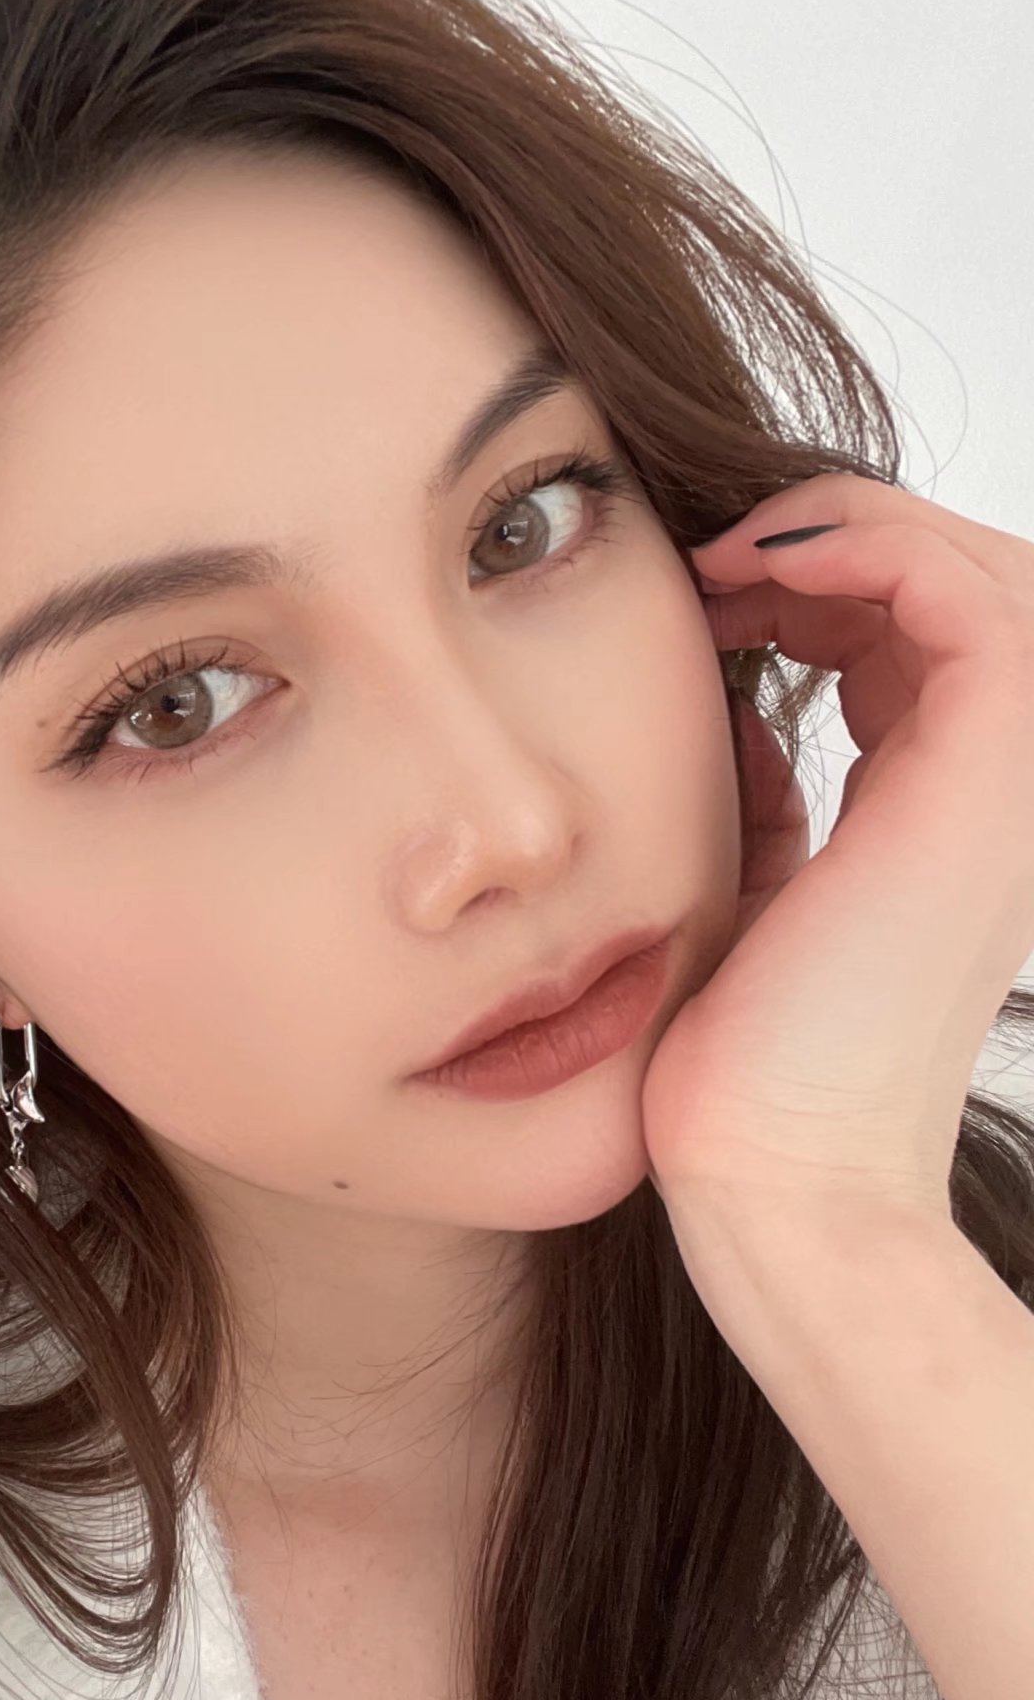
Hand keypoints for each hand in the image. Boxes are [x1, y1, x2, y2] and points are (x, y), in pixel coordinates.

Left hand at [638, 469, 1033, 1233]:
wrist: (774, 1166)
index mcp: (943, 811)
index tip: (697, 593)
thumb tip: (741, 714)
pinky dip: (863, 547)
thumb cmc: (744, 1057)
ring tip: (730, 561)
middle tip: (712, 564)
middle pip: (960, 587)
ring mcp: (1007, 776)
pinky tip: (756, 574)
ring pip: (977, 569)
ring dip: (847, 533)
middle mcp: (996, 785)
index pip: (914, 639)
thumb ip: (765, 794)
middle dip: (835, 545)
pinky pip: (959, 594)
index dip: (812, 587)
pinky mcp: (987, 771)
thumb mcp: (751, 887)